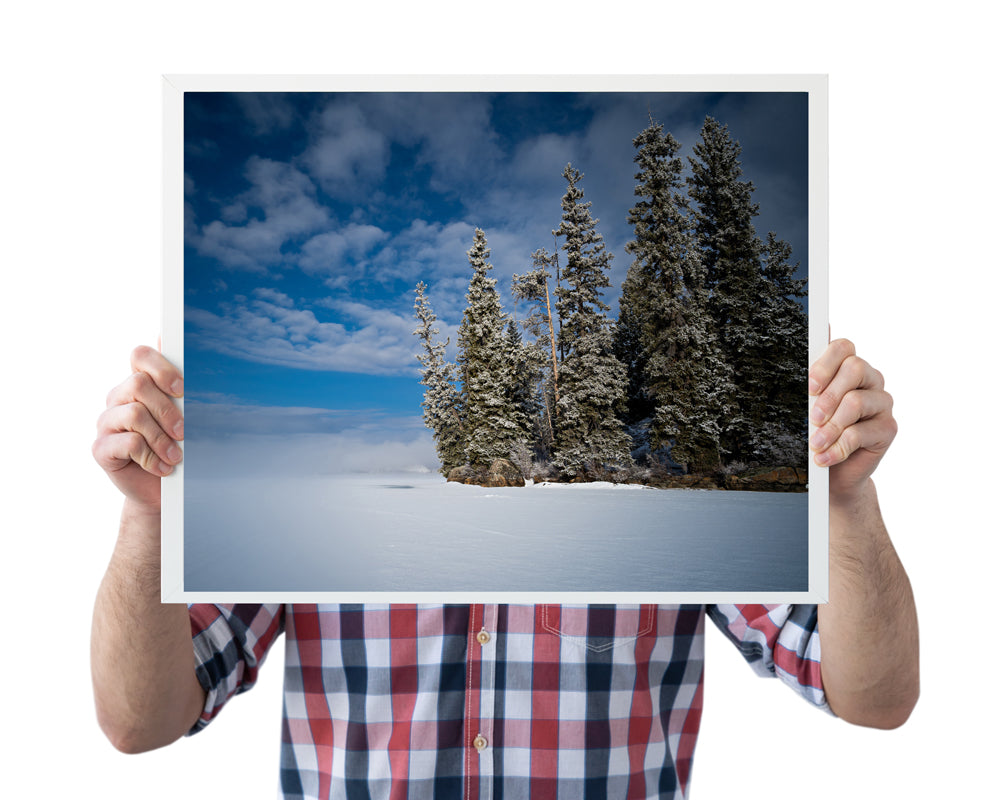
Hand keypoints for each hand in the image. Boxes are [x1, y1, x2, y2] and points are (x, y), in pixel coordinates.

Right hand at [92, 345, 184, 513]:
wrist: (162, 490)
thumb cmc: (176, 448)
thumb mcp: (185, 419)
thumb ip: (185, 393)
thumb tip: (197, 362)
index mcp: (138, 384)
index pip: (140, 355)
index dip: (161, 368)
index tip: (182, 389)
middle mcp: (118, 399)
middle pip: (137, 384)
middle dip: (167, 409)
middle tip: (184, 432)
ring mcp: (107, 422)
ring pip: (134, 414)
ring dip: (161, 437)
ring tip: (176, 456)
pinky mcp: (101, 448)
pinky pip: (129, 443)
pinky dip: (151, 457)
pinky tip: (163, 467)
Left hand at [808, 338, 896, 504]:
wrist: (833, 472)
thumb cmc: (816, 433)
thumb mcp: (806, 409)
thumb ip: (809, 389)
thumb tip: (801, 371)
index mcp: (847, 367)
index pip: (843, 347)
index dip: (825, 364)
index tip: (810, 387)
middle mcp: (869, 379)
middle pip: (855, 368)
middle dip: (828, 395)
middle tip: (812, 418)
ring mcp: (881, 402)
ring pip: (856, 401)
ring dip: (831, 426)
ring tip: (815, 444)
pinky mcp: (888, 427)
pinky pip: (861, 432)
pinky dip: (838, 447)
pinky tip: (824, 457)